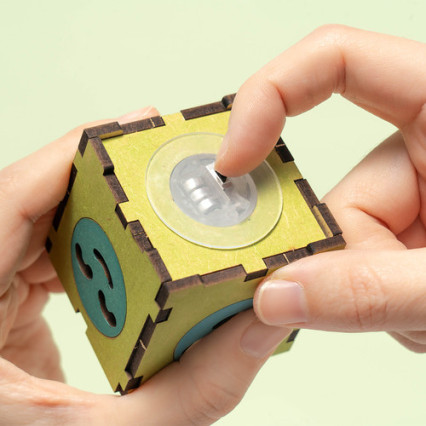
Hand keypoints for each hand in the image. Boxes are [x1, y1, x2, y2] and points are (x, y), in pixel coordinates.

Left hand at [0, 107, 290, 424]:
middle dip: (99, 178)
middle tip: (156, 164)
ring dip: (100, 210)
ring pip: (41, 222)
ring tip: (151, 201)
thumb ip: (194, 388)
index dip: (68, 156)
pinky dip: (93, 240)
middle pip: (31, 204)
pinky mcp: (7, 303)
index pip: (8, 203)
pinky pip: (47, 249)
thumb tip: (260, 323)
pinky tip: (129, 248)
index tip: (130, 130)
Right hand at [215, 25, 425, 351]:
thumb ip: (374, 289)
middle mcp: (425, 144)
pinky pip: (361, 263)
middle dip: (338, 256)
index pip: (336, 63)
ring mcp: (416, 192)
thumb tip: (275, 296)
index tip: (233, 160)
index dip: (268, 98)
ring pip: (345, 241)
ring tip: (421, 319)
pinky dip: (377, 301)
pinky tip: (420, 318)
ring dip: (365, 290)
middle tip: (371, 299)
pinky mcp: (410, 232)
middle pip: (334, 190)